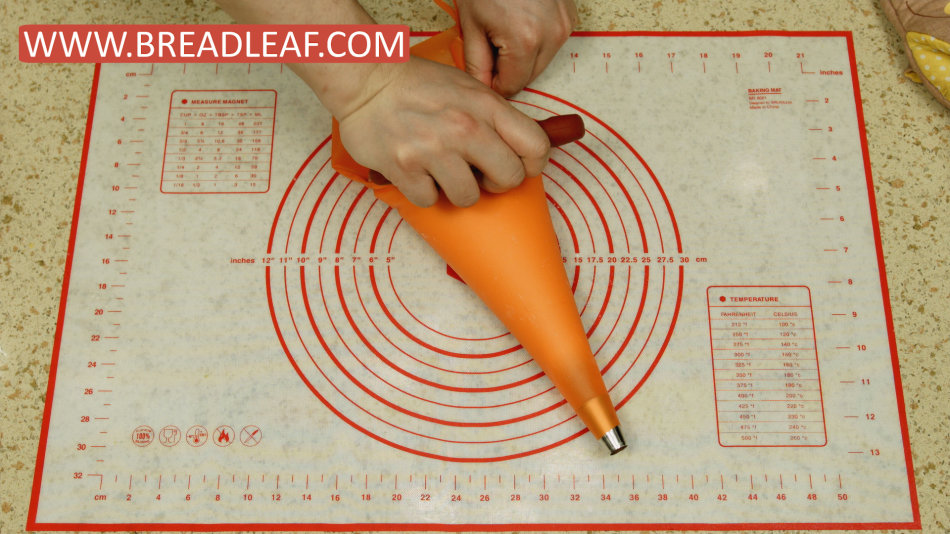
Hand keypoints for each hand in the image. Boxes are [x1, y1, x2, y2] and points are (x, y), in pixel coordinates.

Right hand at [336, 57, 549, 206]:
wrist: (366, 81)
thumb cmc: (417, 84)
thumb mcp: (468, 88)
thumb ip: (496, 116)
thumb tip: (520, 148)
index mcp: (485, 106)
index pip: (536, 146)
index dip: (533, 164)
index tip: (520, 167)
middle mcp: (464, 128)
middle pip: (509, 178)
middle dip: (496, 181)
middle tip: (479, 172)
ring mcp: (434, 150)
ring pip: (469, 197)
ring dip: (457, 189)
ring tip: (442, 169)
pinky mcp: (405, 169)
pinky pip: (429, 200)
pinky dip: (423, 191)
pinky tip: (417, 171)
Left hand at [457, 0, 576, 95]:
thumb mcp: (472, 24)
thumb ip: (477, 63)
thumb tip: (483, 86)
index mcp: (525, 42)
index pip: (512, 86)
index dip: (494, 83)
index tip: (484, 71)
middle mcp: (551, 36)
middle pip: (529, 77)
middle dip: (508, 69)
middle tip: (491, 44)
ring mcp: (564, 26)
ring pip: (541, 61)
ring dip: (523, 55)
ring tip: (506, 28)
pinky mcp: (569, 18)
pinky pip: (551, 43)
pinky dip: (536, 39)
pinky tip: (521, 20)